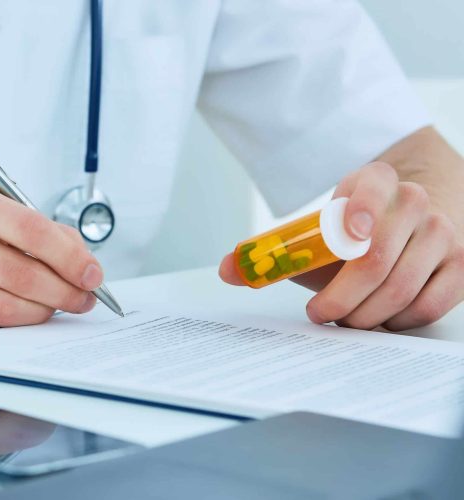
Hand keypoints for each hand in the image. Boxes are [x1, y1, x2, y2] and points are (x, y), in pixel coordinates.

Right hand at [0, 178, 99, 332]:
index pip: (29, 228)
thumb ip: (29, 225)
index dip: (69, 256)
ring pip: (2, 307)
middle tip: (84, 299)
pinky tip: (17, 314)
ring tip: (57, 308)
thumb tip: (79, 257)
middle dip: (63, 291)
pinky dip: (7, 324)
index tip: (93, 274)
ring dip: (40, 312)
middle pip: (19, 273)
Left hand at [219, 162, 463, 330]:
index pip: (372, 188)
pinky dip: (398, 320)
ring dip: (365, 315)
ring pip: (402, 288)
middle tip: (320, 313)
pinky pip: (429, 305)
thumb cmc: (354, 232)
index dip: (361, 211)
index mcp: (374, 181)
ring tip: (344, 319)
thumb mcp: (316, 231)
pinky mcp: (462, 264)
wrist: (409, 218)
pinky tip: (379, 318)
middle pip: (376, 260)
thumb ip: (270, 251)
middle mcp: (415, 202)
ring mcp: (444, 232)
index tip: (348, 235)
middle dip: (341, 298)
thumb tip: (228, 269)